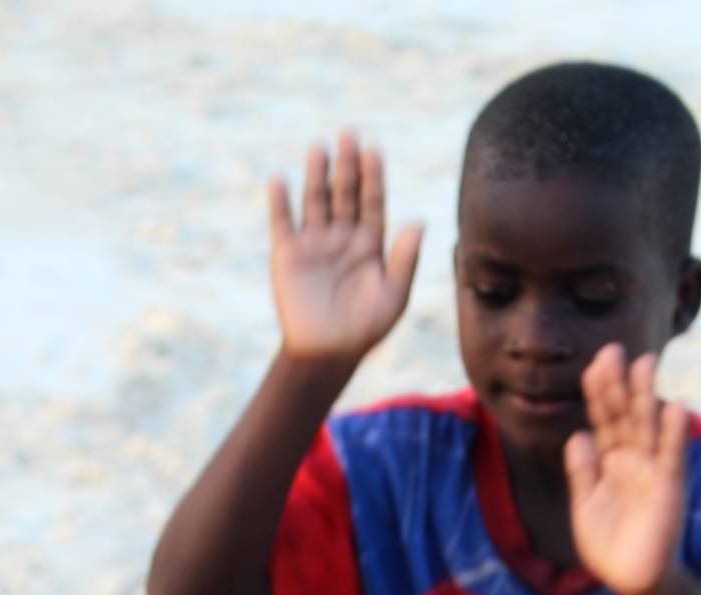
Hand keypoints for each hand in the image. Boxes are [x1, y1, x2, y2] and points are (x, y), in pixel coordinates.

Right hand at [268, 131, 423, 363]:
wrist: (327, 354)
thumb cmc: (366, 329)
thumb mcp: (393, 297)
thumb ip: (405, 259)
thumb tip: (419, 221)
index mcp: (371, 244)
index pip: (373, 202)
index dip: (373, 176)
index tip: (374, 150)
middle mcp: (343, 237)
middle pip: (345, 193)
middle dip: (347, 165)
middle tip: (349, 134)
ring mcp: (315, 243)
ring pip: (316, 200)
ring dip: (317, 174)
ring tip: (319, 147)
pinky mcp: (288, 254)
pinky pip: (283, 222)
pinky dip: (280, 201)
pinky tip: (280, 179)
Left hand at [565, 345, 688, 594]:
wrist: (633, 582)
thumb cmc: (611, 547)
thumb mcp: (586, 506)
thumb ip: (582, 472)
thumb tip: (577, 435)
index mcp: (611, 463)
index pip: (603, 420)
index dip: (598, 394)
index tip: (593, 364)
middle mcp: (633, 461)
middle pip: (625, 415)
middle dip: (619, 384)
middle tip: (613, 349)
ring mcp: (652, 473)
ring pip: (648, 427)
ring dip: (646, 396)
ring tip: (645, 362)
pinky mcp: (669, 490)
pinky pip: (671, 457)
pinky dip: (673, 433)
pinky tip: (674, 407)